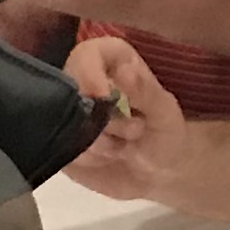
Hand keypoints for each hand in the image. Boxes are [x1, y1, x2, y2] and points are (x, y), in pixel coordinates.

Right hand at [64, 34, 191, 200]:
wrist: (157, 177)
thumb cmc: (166, 136)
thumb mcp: (165, 113)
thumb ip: (146, 91)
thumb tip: (124, 69)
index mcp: (114, 63)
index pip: (89, 52)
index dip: (89, 71)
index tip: (102, 96)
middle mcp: (87, 82)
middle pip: (68, 84)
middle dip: (99, 116)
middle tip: (132, 133)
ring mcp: (72, 112)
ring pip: (66, 119)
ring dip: (98, 139)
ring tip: (126, 146)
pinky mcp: (63, 140)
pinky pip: (63, 145)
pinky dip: (89, 156)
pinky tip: (110, 157)